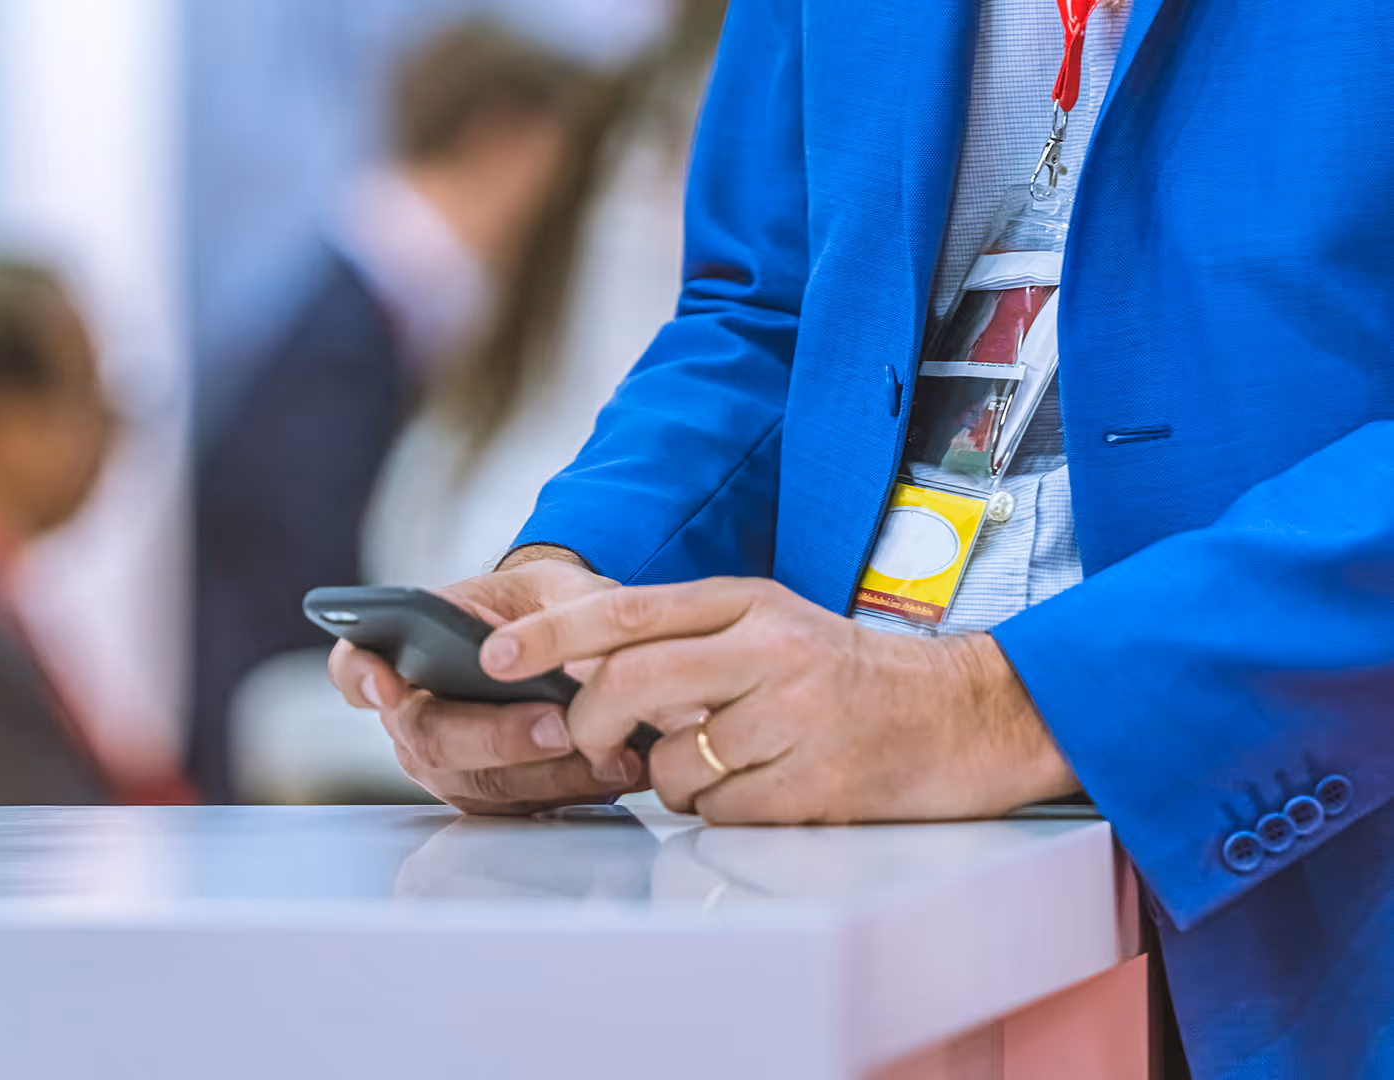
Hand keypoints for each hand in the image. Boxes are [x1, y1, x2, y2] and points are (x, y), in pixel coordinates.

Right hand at [328, 550, 646, 814]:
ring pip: (478, 784)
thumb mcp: (557, 587)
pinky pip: (517, 807)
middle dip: (497, 736)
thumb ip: (561, 617)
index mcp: (407, 646)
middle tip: (559, 725)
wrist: (567, 636)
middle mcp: (413, 710)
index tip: (388, 685)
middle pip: (429, 738)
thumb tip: (578, 667)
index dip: (362, 678)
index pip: (355, 665)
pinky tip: (614, 772)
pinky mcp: (488, 795)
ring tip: (608, 756)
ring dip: (547, 774)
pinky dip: (568, 791)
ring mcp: (446, 761)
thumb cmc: (544, 605)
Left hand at [478, 577, 1078, 823]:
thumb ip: (684, 640)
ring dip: (674, 779)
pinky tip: (769, 787)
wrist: (966, 716)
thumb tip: (584, 668)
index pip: (626, 611)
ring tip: (733, 761)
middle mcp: (767, 649)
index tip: (495, 654)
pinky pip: (717, 812)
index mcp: (749, 603)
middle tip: (593, 743)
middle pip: (629, 685)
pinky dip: (723, 811)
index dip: (551, 635)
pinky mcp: (813, 784)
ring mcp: (792, 716)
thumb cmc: (851, 675)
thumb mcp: (771, 626)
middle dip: (589, 725)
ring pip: (668, 764)